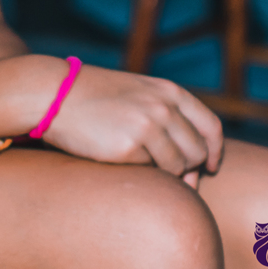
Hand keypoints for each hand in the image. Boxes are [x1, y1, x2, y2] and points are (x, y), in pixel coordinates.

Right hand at [40, 61, 223, 187]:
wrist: (52, 94)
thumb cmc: (93, 98)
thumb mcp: (136, 96)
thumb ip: (167, 122)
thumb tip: (194, 176)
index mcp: (168, 91)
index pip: (211, 127)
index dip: (215, 151)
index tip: (210, 166)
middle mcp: (163, 107)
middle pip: (198, 152)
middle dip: (187, 166)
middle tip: (164, 170)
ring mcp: (147, 126)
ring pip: (179, 166)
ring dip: (164, 171)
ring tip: (135, 159)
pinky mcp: (128, 147)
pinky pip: (151, 172)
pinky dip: (139, 170)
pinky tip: (117, 156)